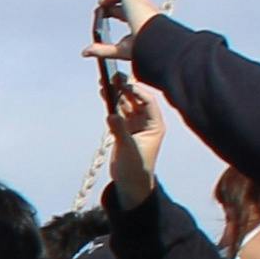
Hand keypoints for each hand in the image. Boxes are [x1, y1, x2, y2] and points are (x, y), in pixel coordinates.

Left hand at [86, 0, 161, 59]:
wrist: (155, 40)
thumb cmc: (144, 48)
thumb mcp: (119, 50)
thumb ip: (102, 50)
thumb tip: (85, 52)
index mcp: (144, 22)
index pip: (128, 15)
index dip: (116, 14)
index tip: (104, 18)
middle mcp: (144, 11)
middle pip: (126, 5)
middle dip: (111, 7)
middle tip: (99, 11)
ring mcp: (140, 3)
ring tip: (100, 4)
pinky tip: (102, 2)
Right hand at [101, 75, 173, 198]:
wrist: (131, 183)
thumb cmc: (136, 168)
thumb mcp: (128, 149)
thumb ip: (120, 131)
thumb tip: (110, 115)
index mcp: (155, 125)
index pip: (148, 102)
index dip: (136, 91)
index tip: (124, 83)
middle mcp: (146, 121)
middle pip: (136, 99)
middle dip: (125, 87)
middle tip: (113, 75)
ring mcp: (135, 124)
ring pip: (125, 103)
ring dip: (116, 93)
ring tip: (104, 81)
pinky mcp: (124, 128)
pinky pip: (117, 110)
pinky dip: (111, 102)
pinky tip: (104, 93)